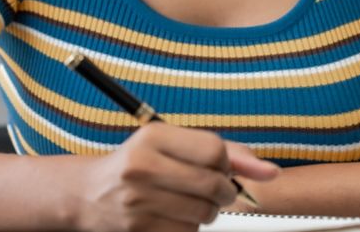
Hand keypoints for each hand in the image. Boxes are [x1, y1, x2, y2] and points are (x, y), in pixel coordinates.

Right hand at [72, 122, 279, 231]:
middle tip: (213, 189)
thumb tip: (271, 171)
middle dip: (224, 191)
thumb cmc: (139, 164)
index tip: (219, 167)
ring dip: (206, 211)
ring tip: (187, 201)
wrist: (88, 195)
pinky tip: (172, 216)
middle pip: (214, 185)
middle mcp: (142, 166)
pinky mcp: (139, 230)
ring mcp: (138, 201)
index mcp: (152, 137)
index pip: (214, 151)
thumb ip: (224, 151)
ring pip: (205, 214)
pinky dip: (188, 227)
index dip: (227, 163)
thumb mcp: (172, 145)